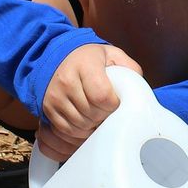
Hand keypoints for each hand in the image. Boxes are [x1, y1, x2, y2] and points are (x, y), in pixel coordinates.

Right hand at [38, 41, 143, 158]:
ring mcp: (55, 96)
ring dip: (93, 126)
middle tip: (108, 111)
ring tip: (99, 117)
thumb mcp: (112, 55)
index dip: (113, 104)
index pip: (102, 96)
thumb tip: (139, 90)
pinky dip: (80, 132)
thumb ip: (129, 68)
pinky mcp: (48, 108)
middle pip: (91, 113)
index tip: (116, 102)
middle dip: (104, 116)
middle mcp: (66, 80)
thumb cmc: (90, 59)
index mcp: (84, 64)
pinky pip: (66, 130)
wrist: (59, 57)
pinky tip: (88, 124)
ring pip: (80, 125)